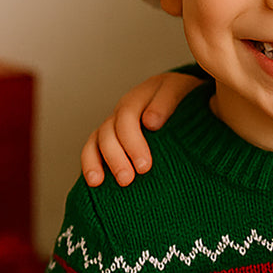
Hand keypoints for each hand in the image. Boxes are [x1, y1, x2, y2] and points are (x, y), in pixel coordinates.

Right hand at [80, 72, 200, 186]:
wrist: (181, 92)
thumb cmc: (182, 94)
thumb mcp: (178, 90)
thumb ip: (166, 103)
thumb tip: (150, 122)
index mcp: (138, 97)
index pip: (128, 117)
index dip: (133, 143)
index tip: (144, 166)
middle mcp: (121, 111)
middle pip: (109, 132)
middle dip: (116, 158)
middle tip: (127, 179)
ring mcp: (114, 124)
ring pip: (96, 141)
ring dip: (94, 162)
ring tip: (97, 182)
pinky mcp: (111, 138)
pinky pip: (92, 149)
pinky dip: (90, 164)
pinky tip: (94, 183)